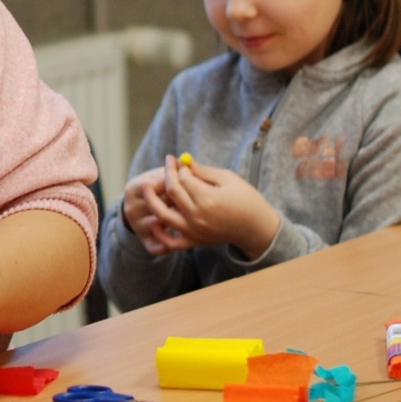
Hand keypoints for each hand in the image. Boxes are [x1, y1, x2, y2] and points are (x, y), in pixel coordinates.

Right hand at [121, 168, 184, 255]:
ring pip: (158, 225)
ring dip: (176, 220)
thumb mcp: (162, 174)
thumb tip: (187, 164)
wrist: (145, 205)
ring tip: (190, 214)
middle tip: (191, 199)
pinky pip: (156, 247)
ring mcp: (137, 226)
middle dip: (175, 202)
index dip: (171, 184)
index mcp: (133, 188)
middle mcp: (131, 208)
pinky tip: (182, 235)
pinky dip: (169, 245)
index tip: (187, 181)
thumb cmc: (161, 185)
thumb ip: (172, 171)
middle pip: (155, 206)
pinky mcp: (145, 241)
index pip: (151, 185)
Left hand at [142, 155, 280, 259]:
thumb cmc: (246, 199)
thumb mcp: (228, 179)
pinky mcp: (194, 242)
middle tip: (165, 165)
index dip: (178, 167)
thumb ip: (203, 171)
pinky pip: (170, 242)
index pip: (183, 179)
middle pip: (172, 193)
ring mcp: (194, 232)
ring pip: (163, 215)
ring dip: (151, 200)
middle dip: (167, 175)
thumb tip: (183, 161)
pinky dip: (159, 233)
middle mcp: (198, 217)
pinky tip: (153, 220)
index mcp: (208, 199)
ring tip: (144, 187)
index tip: (176, 159)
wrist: (256, 228)